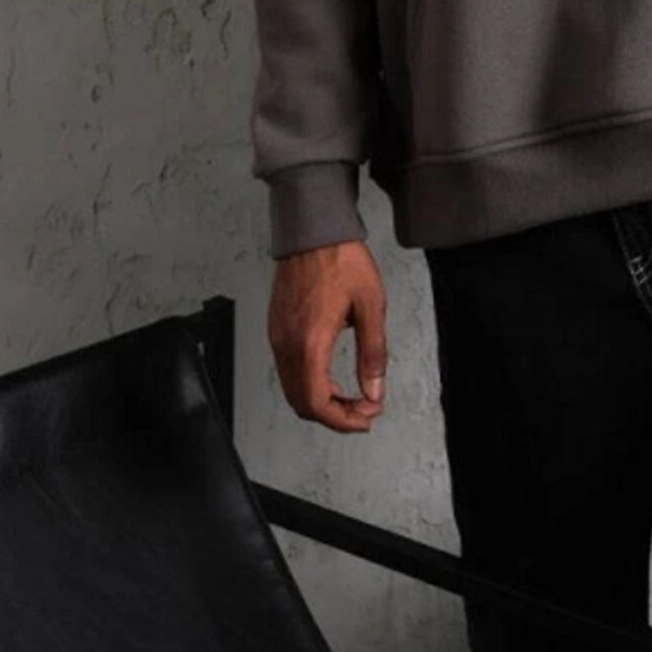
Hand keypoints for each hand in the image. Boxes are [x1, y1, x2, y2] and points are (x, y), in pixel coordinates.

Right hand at [268, 239, 389, 431]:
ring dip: (322, 402)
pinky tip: (332, 378)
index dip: (343, 421)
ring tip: (353, 397)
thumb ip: (373, 354)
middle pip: (301, 404)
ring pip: (293, 390)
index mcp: (309, 343)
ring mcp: (278, 337)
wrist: (313, 229)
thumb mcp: (371, 305)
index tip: (367, 417)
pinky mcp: (277, 329)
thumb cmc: (340, 259)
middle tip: (364, 411)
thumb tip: (374, 391)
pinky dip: (310, 385)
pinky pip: (288, 371)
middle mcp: (286, 345)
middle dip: (334, 416)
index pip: (317, 404)